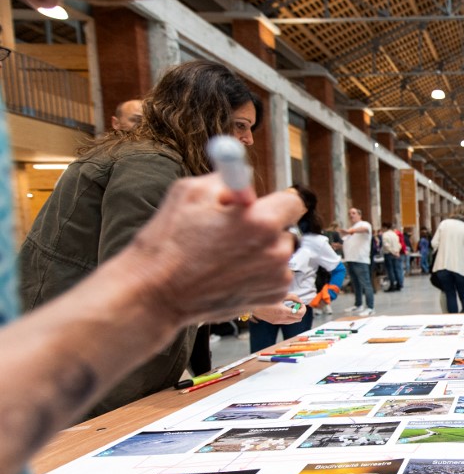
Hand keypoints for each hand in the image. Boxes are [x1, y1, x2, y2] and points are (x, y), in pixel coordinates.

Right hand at [126, 174, 302, 325]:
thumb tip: (246, 177)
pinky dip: (259, 273)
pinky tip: (230, 274)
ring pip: (279, 253)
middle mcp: (276, 250)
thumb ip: (229, 179)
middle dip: (265, 227)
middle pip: (286, 229)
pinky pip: (274, 275)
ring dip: (263, 251)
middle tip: (234, 232)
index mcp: (261, 221)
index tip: (267, 204)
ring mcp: (276, 277)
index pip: (296, 202)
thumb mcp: (192, 191)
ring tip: (226, 257)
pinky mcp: (272, 297)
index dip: (278, 200)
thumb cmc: (168, 243)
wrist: (156, 293)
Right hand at [253, 295, 304, 324]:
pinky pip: (286, 322)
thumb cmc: (267, 297)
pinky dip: (288, 317)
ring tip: (290, 306)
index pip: (300, 314)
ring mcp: (277, 321)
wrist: (252, 304)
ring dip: (294, 315)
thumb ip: (293, 297)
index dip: (303, 309)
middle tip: (296, 305)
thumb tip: (300, 301)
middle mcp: (281, 319)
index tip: (302, 304)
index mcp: (283, 311)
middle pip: (298, 319)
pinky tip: (284, 309)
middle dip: (300, 312)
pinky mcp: (273, 322)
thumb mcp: (281, 294)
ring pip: (292, 322)